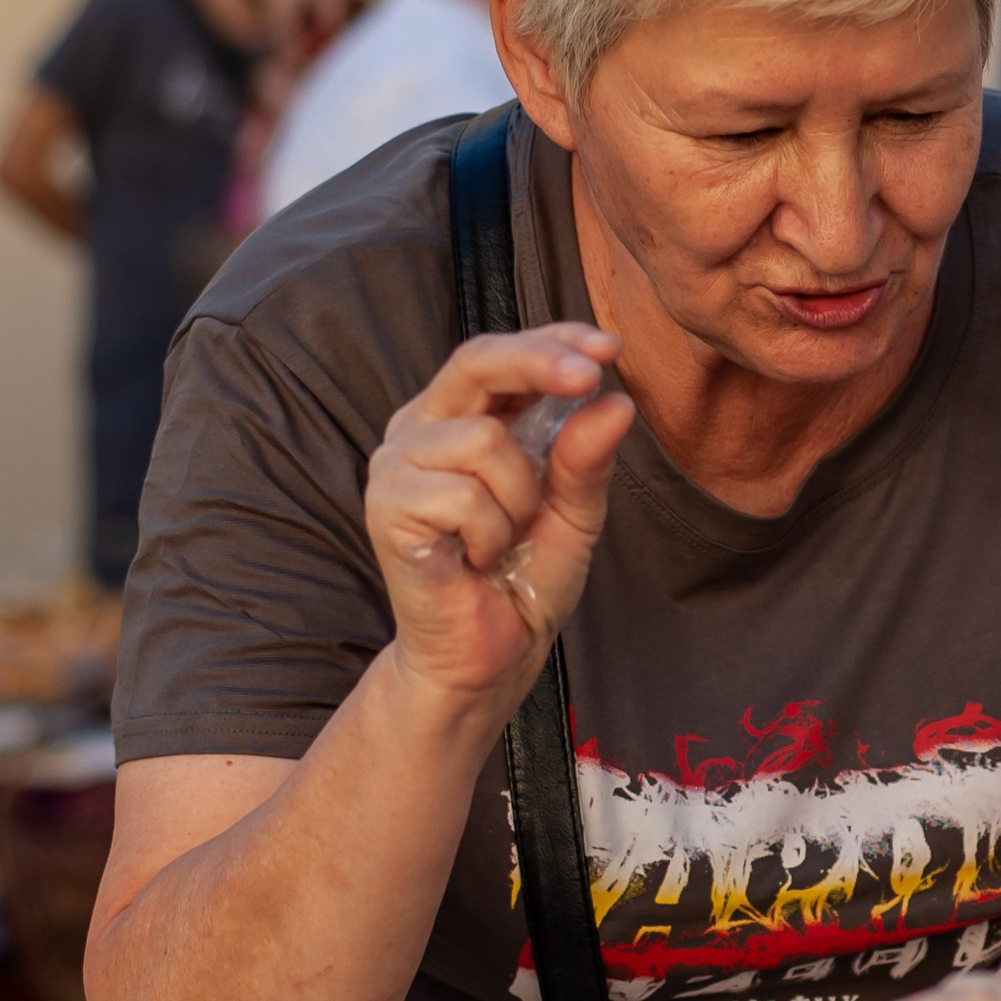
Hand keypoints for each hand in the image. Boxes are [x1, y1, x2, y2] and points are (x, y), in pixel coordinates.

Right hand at [366, 325, 634, 710]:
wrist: (484, 659)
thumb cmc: (521, 584)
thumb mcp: (572, 516)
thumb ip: (586, 461)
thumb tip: (614, 402)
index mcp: (462, 419)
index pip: (503, 356)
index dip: (553, 340)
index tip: (609, 347)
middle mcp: (422, 430)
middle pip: (476, 360)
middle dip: (541, 361)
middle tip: (591, 376)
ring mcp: (396, 464)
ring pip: (483, 438)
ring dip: (520, 496)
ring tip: (506, 539)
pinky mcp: (386, 507)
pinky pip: (464, 495)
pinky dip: (493, 533)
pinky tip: (479, 561)